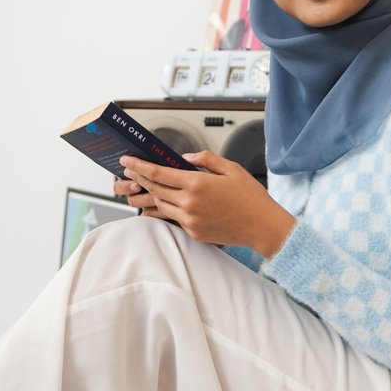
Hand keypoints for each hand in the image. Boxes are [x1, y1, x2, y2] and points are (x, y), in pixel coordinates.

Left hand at [117, 151, 294, 256]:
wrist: (263, 226)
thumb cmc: (251, 197)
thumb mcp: (231, 168)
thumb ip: (205, 159)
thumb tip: (185, 158)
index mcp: (198, 183)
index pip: (158, 173)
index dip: (139, 166)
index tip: (127, 161)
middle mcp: (190, 203)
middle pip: (155, 189)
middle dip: (139, 178)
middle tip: (129, 170)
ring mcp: (190, 220)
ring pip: (160, 205)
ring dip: (151, 194)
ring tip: (144, 185)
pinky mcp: (194, 232)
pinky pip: (172, 218)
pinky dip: (164, 209)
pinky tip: (160, 203)